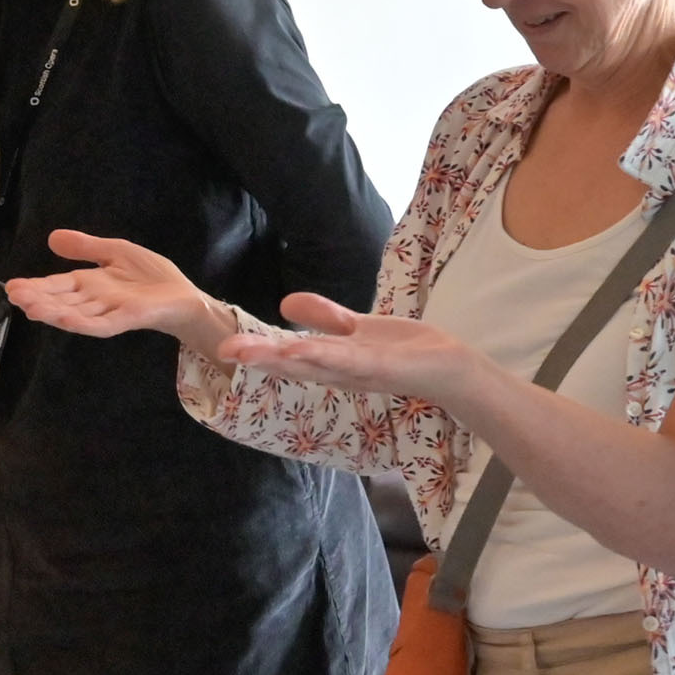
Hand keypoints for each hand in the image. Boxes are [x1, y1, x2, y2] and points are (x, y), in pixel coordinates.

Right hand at [5, 230, 224, 349]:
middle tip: (13, 296)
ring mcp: (110, 311)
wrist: (184, 296)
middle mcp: (95, 300)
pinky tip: (66, 319)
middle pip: (62, 300)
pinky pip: (101, 323)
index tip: (12, 286)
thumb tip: (52, 237)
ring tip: (31, 308)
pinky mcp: (128, 318)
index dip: (36, 286)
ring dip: (54, 312)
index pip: (57, 285)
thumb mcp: (115, 252)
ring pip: (76, 313)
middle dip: (38, 299)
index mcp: (90, 284)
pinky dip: (83, 322)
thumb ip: (85, 247)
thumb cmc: (152, 277)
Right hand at [216, 295, 479, 401]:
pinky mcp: (383, 366)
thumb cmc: (405, 351)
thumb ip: (323, 317)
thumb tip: (284, 304)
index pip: (288, 356)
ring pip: (315, 362)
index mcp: (330, 361)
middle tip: (223, 349)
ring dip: (283, 358)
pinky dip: (324, 354)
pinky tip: (299, 348)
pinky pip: (349, 359)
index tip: (223, 345)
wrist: (451, 368)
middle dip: (259, 357)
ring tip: (250, 352)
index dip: (257, 351)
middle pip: (294, 363)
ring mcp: (360, 370)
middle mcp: (339, 370)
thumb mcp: (356, 329)